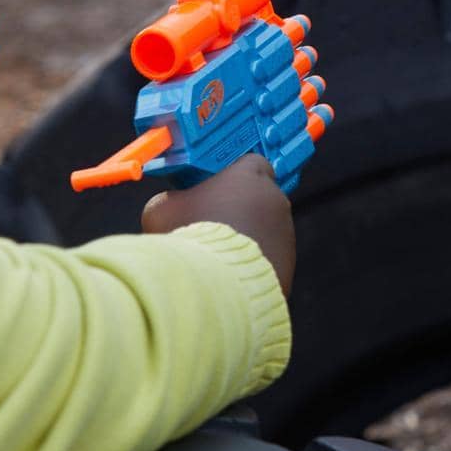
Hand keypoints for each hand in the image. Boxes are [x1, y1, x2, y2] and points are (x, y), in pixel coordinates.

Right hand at [141, 153, 295, 295]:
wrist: (212, 287)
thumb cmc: (188, 238)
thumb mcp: (161, 210)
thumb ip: (171, 200)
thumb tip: (169, 206)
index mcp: (250, 175)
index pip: (250, 164)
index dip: (232, 177)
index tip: (215, 189)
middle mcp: (275, 200)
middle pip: (258, 199)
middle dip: (239, 210)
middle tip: (211, 226)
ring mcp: (286, 235)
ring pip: (265, 232)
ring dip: (247, 240)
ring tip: (217, 258)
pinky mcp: (288, 266)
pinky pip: (269, 261)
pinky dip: (253, 267)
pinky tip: (229, 277)